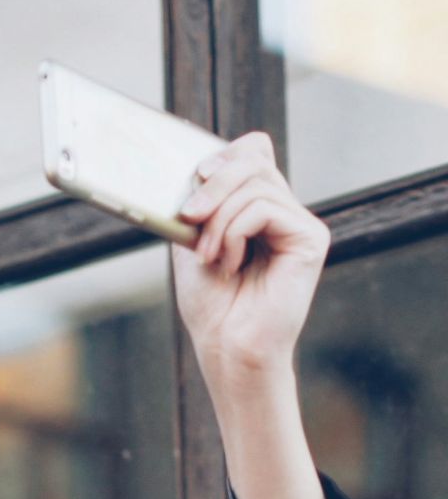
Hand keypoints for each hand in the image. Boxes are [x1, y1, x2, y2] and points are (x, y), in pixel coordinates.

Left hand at [172, 132, 329, 392]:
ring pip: (254, 184)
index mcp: (259, 208)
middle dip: (211, 184)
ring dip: (216, 220)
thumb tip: (200, 164)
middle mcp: (285, 211)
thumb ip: (201, 203)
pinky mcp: (311, 238)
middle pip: (253, 160)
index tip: (196, 176)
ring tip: (207, 257)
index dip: (224, 155)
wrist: (226, 347)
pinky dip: (233, 232)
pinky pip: (263, 208)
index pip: (253, 151)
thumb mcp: (193, 241)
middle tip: (187, 216)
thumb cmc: (210, 304)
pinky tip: (228, 263)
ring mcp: (300, 224)